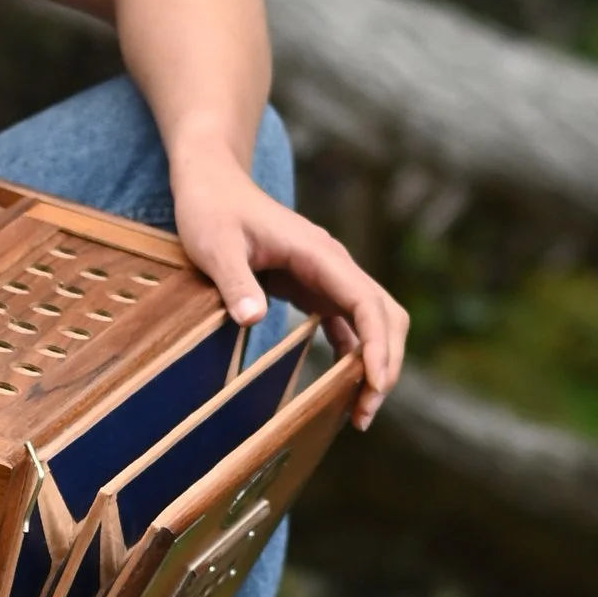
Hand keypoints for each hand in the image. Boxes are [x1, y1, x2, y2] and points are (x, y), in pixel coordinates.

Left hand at [168, 141, 406, 427]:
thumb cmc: (212, 209)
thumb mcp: (214, 245)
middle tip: (365, 414)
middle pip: (384, 314)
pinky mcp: (314, 287)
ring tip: (358, 413)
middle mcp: (333, 264)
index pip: (366, 301)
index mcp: (317, 253)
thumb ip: (235, 281)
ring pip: (373, 320)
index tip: (375, 384)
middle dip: (385, 362)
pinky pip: (347, 324)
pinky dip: (353, 355)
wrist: (212, 182)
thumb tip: (252, 319)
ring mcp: (327, 276)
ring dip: (374, 362)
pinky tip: (343, 390)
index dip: (377, 345)